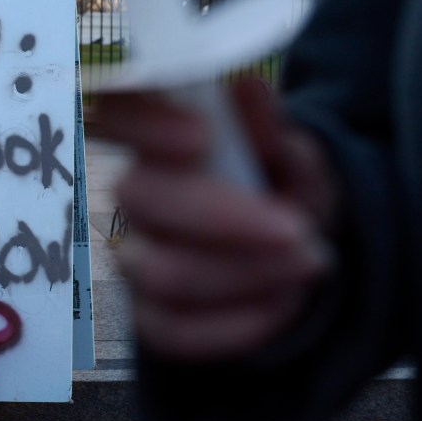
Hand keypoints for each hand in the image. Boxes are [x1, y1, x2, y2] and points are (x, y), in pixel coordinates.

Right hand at [91, 79, 337, 361]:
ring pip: (161, 273)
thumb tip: (246, 88)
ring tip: (307, 263)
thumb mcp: (295, 156)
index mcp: (163, 138)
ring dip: (245, 274)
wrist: (295, 259)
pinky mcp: (150, 318)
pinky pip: (173, 332)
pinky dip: (239, 324)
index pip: (114, 111)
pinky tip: (282, 305)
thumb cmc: (285, 192)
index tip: (199, 138)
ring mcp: (136, 257)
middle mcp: (137, 194)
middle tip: (298, 228)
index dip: (137, 122)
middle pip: (137, 198)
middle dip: (225, 219)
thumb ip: (270, 130)